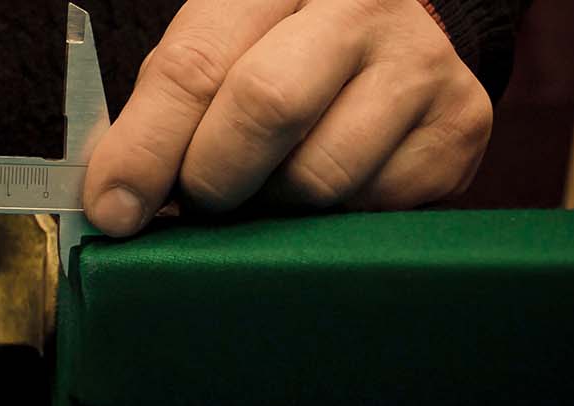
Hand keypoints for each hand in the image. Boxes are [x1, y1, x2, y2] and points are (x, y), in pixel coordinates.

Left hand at [83, 0, 492, 236]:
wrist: (398, 37)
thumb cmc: (279, 50)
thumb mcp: (215, 52)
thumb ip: (160, 113)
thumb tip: (113, 201)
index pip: (195, 66)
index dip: (146, 147)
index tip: (113, 208)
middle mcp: (358, 7)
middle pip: (264, 109)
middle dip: (211, 177)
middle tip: (200, 197)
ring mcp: (419, 64)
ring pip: (318, 177)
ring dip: (270, 206)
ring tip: (265, 185)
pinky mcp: (460, 125)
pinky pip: (371, 208)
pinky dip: (330, 218)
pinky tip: (327, 184)